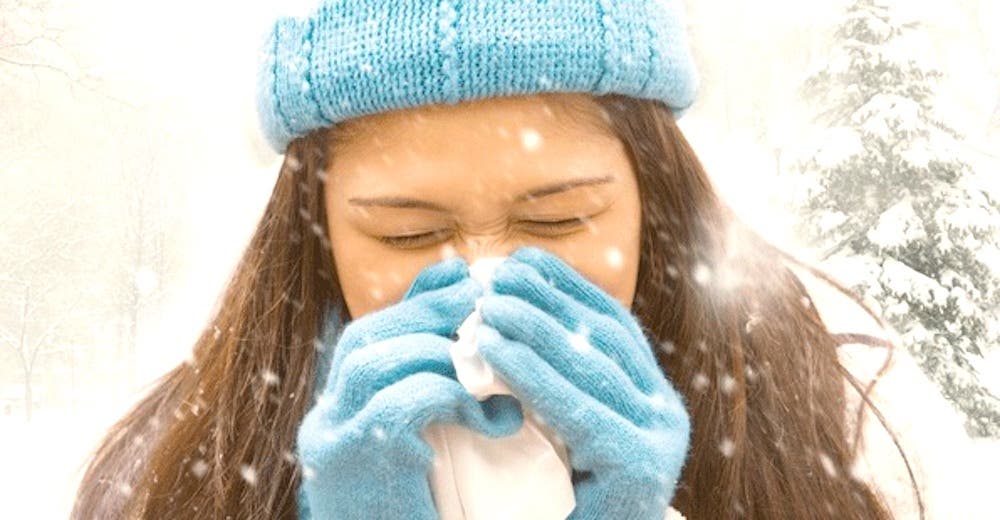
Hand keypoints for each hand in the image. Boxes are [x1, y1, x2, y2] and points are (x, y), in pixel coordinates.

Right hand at [296, 256, 523, 518]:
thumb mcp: (436, 451)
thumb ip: (445, 397)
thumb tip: (478, 341)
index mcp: (339, 414)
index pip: (371, 334)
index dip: (421, 302)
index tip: (467, 281)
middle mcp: (322, 423)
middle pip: (367, 338)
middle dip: (432, 314)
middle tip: (487, 309)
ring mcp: (329, 444)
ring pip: (375, 360)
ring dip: (445, 356)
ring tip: (496, 375)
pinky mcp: (349, 465)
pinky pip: (400, 404)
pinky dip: (452, 396)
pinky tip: (495, 419)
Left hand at [475, 246, 691, 519]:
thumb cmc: (562, 504)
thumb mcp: (565, 433)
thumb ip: (554, 386)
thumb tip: (508, 317)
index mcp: (652, 401)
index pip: (612, 327)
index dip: (567, 286)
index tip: (521, 259)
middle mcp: (665, 414)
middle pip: (604, 337)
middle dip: (546, 298)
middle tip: (493, 277)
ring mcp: (658, 440)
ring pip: (592, 364)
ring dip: (533, 326)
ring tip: (485, 304)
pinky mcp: (636, 466)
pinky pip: (577, 408)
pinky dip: (531, 373)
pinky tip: (493, 349)